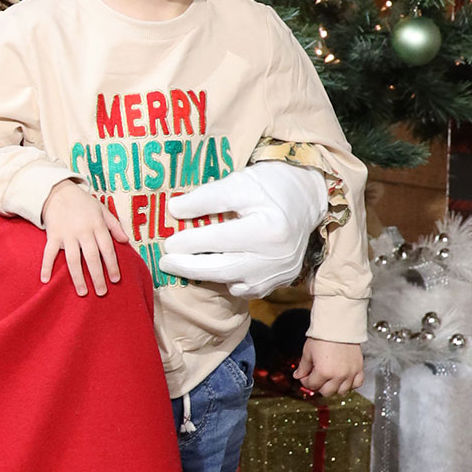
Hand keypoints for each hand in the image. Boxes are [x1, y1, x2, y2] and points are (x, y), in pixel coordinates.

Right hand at [40, 177, 133, 296]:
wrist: (58, 191)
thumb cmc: (83, 202)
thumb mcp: (102, 209)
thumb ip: (114, 225)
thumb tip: (125, 241)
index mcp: (97, 226)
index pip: (107, 249)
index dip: (112, 265)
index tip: (115, 279)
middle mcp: (83, 232)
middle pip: (91, 258)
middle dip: (97, 276)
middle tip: (101, 292)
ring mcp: (67, 234)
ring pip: (73, 259)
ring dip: (78, 277)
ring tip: (82, 292)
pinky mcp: (53, 235)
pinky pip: (49, 253)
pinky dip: (46, 266)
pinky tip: (45, 280)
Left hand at [157, 161, 328, 298]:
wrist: (308, 198)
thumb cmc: (271, 185)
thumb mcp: (240, 182)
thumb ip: (206, 197)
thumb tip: (174, 210)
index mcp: (268, 229)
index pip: (219, 240)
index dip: (189, 242)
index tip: (167, 242)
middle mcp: (275, 258)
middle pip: (222, 269)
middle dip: (189, 267)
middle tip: (164, 262)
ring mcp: (277, 274)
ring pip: (231, 282)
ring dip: (205, 276)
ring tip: (182, 264)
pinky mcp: (278, 282)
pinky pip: (244, 289)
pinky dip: (225, 279)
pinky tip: (213, 267)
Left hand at [296, 338, 364, 397]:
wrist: (338, 325)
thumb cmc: (323, 336)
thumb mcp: (307, 352)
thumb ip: (302, 367)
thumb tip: (298, 375)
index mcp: (323, 372)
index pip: (312, 386)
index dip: (306, 381)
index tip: (305, 376)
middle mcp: (338, 375)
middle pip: (326, 392)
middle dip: (319, 386)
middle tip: (316, 378)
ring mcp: (349, 373)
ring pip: (342, 391)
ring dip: (334, 387)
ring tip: (330, 379)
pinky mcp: (359, 368)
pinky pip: (357, 384)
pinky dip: (350, 384)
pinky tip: (344, 379)